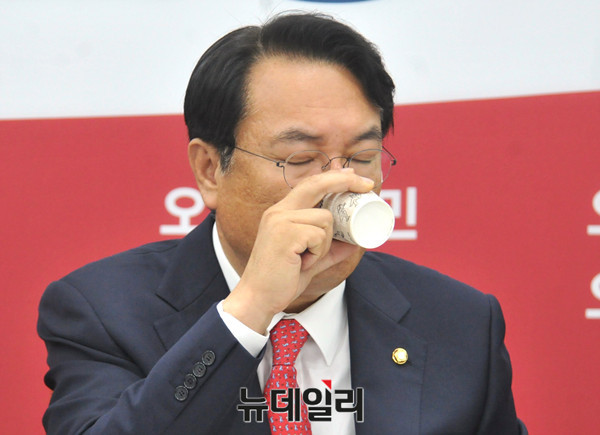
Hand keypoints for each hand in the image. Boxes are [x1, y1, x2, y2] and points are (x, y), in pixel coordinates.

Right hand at [222, 168, 373, 333]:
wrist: (258, 298)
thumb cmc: (281, 280)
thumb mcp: (311, 261)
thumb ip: (329, 251)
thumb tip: (355, 243)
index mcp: (281, 212)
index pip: (309, 185)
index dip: (334, 177)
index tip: (353, 174)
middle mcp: (279, 211)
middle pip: (317, 185)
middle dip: (345, 180)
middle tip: (368, 185)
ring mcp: (280, 220)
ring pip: (325, 219)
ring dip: (325, 243)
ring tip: (306, 259)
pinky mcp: (286, 234)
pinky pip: (320, 236)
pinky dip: (318, 252)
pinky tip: (302, 263)